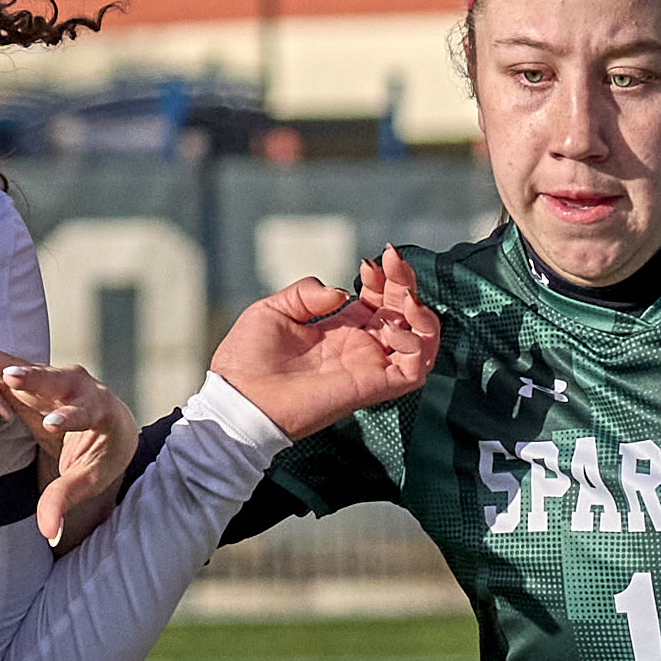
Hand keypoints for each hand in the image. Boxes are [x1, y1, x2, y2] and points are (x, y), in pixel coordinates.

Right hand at [0, 342, 140, 546]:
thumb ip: (66, 500)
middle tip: (9, 376)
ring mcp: (50, 377)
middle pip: (51, 379)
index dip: (68, 418)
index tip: (50, 426)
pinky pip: (2, 366)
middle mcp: (76, 385)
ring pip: (20, 365)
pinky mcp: (29, 377)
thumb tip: (50, 533)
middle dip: (29, 378)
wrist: (107, 425)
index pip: (84, 413)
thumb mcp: (89, 479)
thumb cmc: (99, 455)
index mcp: (99, 410)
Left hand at [206, 246, 442, 439]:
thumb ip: (307, 294)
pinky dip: (416, 346)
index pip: (377, 302)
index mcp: (338, 331)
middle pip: (402, 316)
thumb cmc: (246, 360)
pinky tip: (394, 327)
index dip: (382, 279)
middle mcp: (358, 349)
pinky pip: (413, 372)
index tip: (369, 263)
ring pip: (420, 345)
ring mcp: (367, 369)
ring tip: (404, 297)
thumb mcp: (273, 310)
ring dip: (422, 317)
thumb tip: (341, 293)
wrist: (237, 397)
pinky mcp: (370, 388)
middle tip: (393, 263)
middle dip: (404, 284)